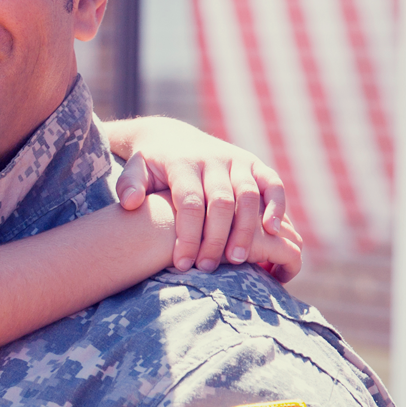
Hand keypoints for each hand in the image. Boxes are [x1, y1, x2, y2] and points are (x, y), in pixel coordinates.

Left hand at [107, 117, 291, 274]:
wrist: (171, 138)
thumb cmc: (150, 165)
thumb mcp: (133, 171)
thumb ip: (128, 185)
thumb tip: (130, 203)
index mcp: (182, 163)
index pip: (189, 202)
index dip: (187, 235)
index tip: (181, 264)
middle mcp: (212, 159)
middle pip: (220, 202)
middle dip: (215, 239)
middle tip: (207, 268)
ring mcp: (236, 160)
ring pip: (248, 196)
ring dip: (246, 230)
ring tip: (237, 260)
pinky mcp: (254, 163)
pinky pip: (272, 183)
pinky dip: (277, 205)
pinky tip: (273, 231)